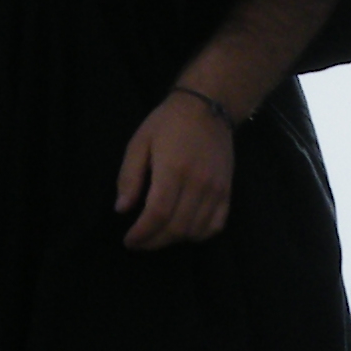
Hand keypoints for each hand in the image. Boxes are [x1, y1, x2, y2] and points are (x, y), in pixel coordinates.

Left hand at [116, 89, 233, 249]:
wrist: (208, 107)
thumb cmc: (168, 123)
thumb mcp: (139, 142)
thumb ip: (129, 177)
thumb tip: (122, 208)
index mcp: (173, 170)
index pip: (158, 214)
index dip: (142, 233)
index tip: (129, 240)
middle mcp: (198, 183)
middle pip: (177, 227)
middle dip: (154, 241)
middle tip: (140, 242)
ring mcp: (216, 189)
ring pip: (196, 230)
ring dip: (174, 240)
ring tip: (158, 236)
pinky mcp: (228, 191)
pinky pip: (216, 224)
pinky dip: (199, 234)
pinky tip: (184, 231)